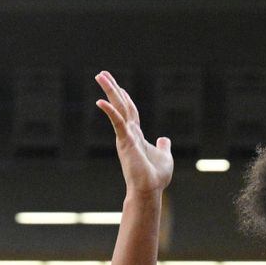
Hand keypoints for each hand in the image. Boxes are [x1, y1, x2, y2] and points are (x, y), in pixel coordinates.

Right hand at [95, 71, 173, 195]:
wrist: (150, 190)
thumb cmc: (156, 177)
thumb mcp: (164, 156)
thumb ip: (163, 146)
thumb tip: (164, 139)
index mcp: (136, 135)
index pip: (130, 110)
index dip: (125, 97)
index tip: (119, 86)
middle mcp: (128, 133)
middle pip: (120, 105)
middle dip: (112, 88)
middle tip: (101, 74)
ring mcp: (125, 136)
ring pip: (117, 108)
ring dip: (110, 91)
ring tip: (100, 76)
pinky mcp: (125, 142)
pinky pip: (117, 123)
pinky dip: (110, 112)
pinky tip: (101, 101)